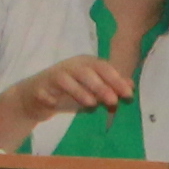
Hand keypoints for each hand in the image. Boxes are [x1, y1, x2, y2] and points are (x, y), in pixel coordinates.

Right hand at [0, 53, 137, 153]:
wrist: (37, 98)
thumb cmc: (70, 92)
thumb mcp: (93, 90)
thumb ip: (111, 86)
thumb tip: (131, 85)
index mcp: (86, 64)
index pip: (103, 67)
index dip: (116, 80)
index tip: (128, 94)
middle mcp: (70, 67)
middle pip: (87, 72)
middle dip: (101, 86)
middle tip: (113, 101)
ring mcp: (53, 76)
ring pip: (66, 79)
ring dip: (79, 91)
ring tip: (91, 104)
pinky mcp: (39, 88)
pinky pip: (44, 91)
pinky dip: (50, 96)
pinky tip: (56, 104)